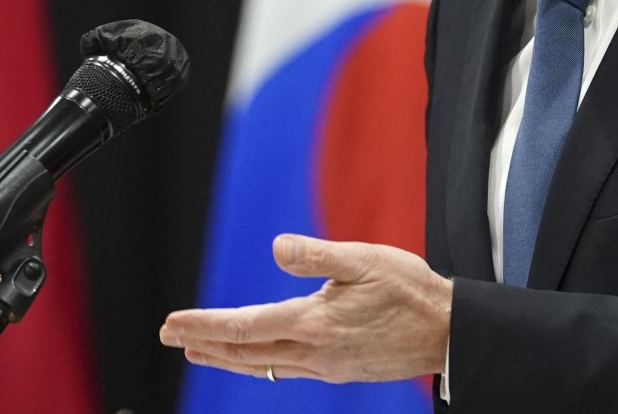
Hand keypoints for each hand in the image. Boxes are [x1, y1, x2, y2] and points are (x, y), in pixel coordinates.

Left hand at [159, 233, 452, 383]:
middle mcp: (314, 352)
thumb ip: (318, 255)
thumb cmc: (410, 291)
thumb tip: (277, 248)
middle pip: (245, 351)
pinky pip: (285, 368)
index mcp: (314, 323)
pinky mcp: (337, 369)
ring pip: (262, 364)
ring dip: (225, 356)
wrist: (449, 333)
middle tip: (168, 334)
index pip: (245, 326)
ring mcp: (325, 366)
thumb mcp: (365, 259)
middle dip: (202, 342)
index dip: (204, 325)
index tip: (172, 322)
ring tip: (196, 349)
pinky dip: (256, 361)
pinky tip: (252, 356)